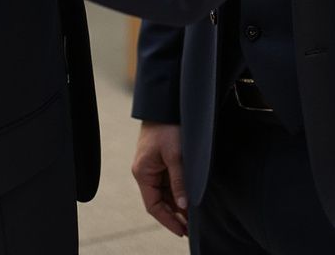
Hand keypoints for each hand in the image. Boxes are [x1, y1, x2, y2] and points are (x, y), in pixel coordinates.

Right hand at [132, 121, 188, 236]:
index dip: (167, 220)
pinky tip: (189, 199)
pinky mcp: (161, 160)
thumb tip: (184, 205)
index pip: (153, 206)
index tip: (181, 230)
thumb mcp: (175, 155)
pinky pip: (168, 182)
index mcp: (143, 173)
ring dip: (177, 204)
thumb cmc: (167, 127)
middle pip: (159, 201)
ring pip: (164, 193)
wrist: (166, 104)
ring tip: (192, 217)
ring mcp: (153, 166)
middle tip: (190, 227)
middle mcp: (146, 172)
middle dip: (174, 214)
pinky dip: (178, 191)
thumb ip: (179, 181)